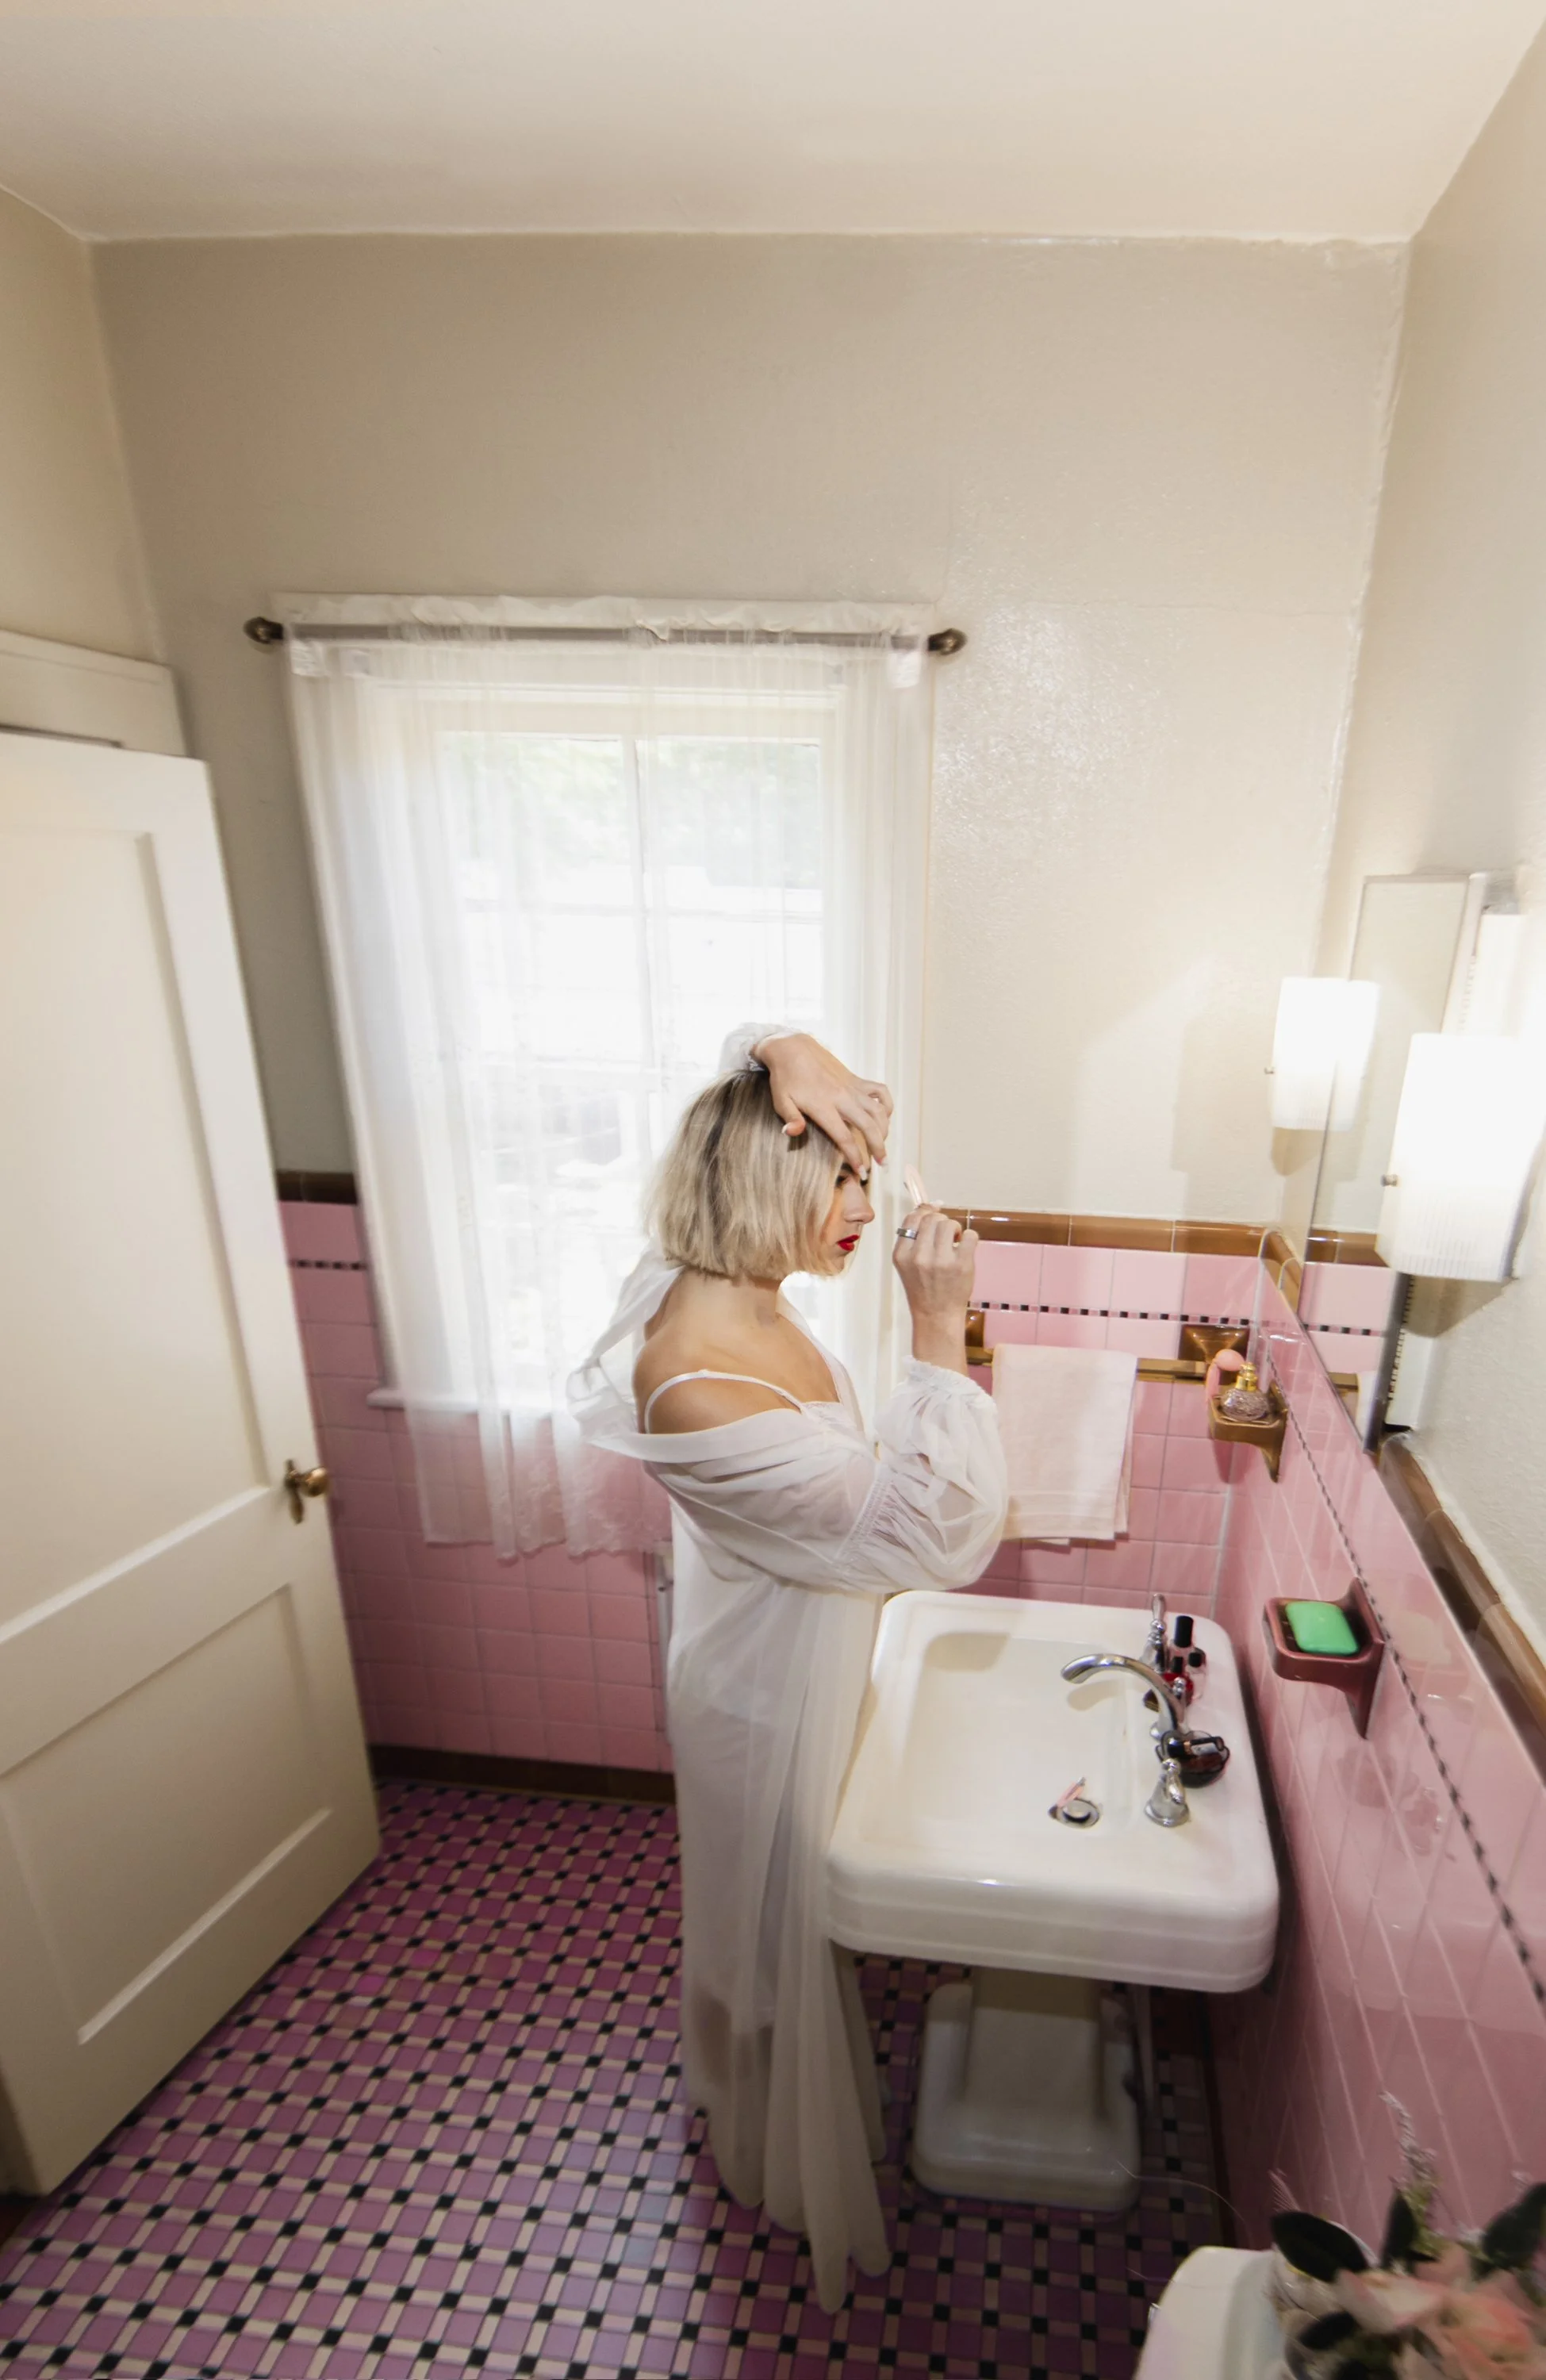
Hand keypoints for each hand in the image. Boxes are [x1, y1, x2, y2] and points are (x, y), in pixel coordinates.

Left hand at [753, 1032, 892, 1174]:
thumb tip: (792, 1133)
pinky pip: (880, 1091)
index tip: (861, 1173)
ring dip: (885, 1130)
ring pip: (878, 1111)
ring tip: (883, 1146)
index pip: (844, 1137)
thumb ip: (790, 1118)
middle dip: (878, 1148)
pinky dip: (887, 1104)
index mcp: (823, 1106)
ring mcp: (852, 1087)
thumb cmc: (785, 1078)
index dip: (855, 1157)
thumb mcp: (781, 1100)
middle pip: (869, 1126)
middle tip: (883, 1165)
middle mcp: (843, 1097)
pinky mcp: (857, 1079)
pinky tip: (884, 1116)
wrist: (793, 1048)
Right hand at [892, 1206, 978, 1372]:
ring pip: (949, 1223)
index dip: (924, 1212)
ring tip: (954, 1242)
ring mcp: (941, 1261)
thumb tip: (929, 1206)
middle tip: (944, 1235)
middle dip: (941, 1221)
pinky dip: (969, 1238)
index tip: (932, 1215)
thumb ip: (914, 1238)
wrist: (936, 1315)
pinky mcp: (961, 1265)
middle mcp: (919, 1256)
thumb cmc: (923, 1288)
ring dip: (954, 1229)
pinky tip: (964, 1248)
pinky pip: (970, 1235)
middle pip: (932, 1218)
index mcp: (902, 1254)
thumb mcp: (907, 1264)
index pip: (912, 1219)